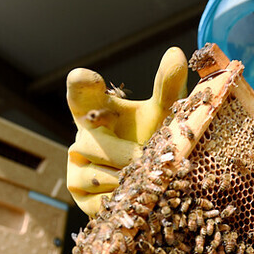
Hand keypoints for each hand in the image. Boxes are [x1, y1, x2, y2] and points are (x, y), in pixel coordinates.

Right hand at [66, 47, 187, 215]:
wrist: (156, 180)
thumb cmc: (154, 137)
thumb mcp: (163, 114)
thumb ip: (167, 87)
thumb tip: (177, 53)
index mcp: (95, 111)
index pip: (79, 92)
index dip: (80, 85)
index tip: (85, 77)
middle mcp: (81, 137)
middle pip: (92, 143)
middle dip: (122, 153)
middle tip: (145, 157)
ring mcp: (76, 166)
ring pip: (95, 175)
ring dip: (125, 179)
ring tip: (147, 178)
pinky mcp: (80, 196)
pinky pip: (97, 199)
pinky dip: (121, 200)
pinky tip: (137, 198)